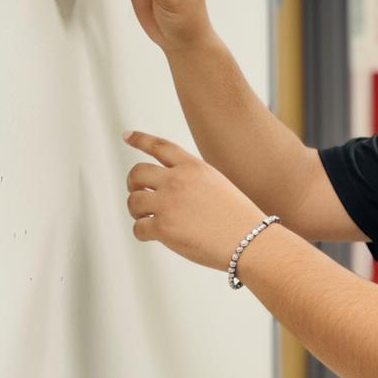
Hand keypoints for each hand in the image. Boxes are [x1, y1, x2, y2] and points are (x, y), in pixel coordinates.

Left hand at [123, 130, 267, 271]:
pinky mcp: (163, 227)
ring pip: (133, 201)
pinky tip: (154, 236)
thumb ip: (191, 182)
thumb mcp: (217, 186)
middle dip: (132, 184)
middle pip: (137, 172)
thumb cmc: (239, 219)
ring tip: (148, 219)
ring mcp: (168, 203)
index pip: (160, 146)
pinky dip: (142, 233)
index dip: (140, 140)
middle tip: (138, 195)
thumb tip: (164, 191)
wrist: (250, 241)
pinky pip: (138, 228)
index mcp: (194, 167)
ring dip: (136, 211)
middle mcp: (178, 180)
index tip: (126, 136)